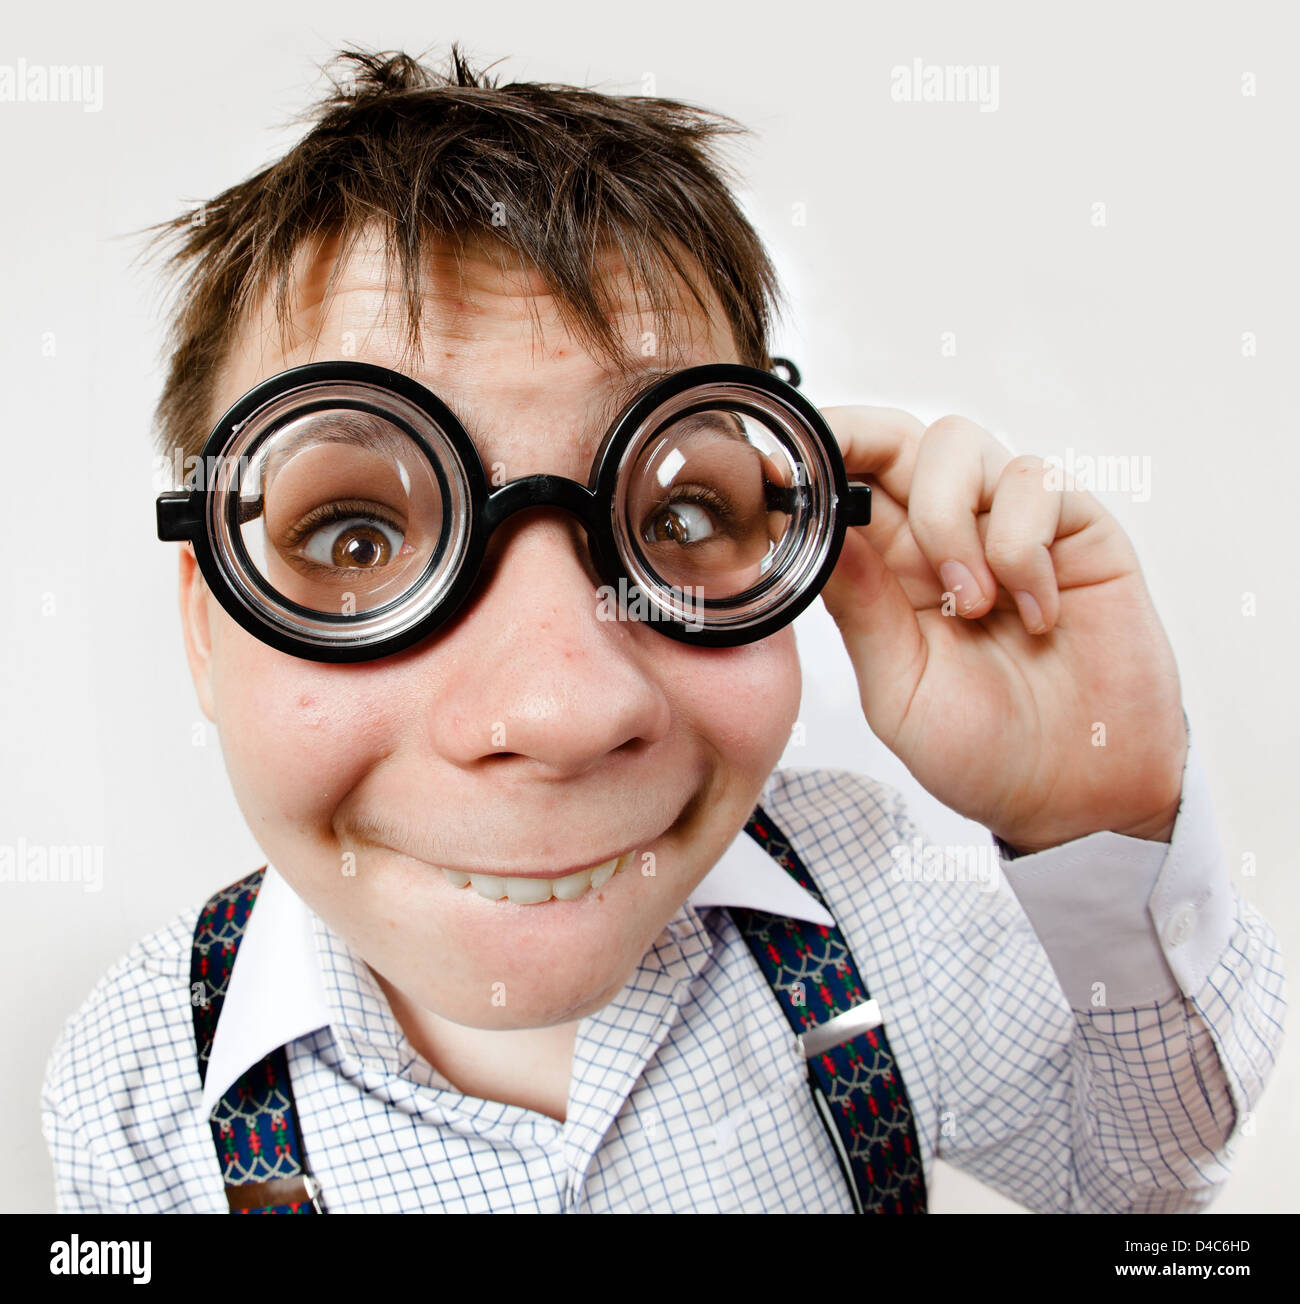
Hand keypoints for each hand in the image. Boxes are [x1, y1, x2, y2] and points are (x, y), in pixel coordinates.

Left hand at [817, 407, 1186, 853]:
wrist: (1079, 794)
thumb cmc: (985, 753)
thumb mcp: (899, 690)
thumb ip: (861, 609)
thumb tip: (813, 534)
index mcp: (886, 570)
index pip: (842, 482)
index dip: (812, 460)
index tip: (778, 475)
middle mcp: (943, 534)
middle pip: (894, 438)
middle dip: (864, 445)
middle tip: (857, 505)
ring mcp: (1010, 525)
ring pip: (958, 444)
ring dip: (950, 521)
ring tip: (972, 606)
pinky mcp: (1076, 528)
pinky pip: (1036, 482)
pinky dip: (1023, 547)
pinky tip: (1035, 611)